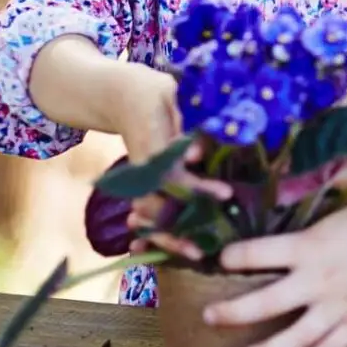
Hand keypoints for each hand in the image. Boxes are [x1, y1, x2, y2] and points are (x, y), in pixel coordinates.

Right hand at [107, 62, 228, 258]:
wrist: (120, 95)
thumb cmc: (154, 91)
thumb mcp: (173, 95)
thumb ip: (187, 122)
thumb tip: (198, 154)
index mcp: (152, 146)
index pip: (175, 175)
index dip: (198, 189)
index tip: (226, 195)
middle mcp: (143, 169)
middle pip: (158, 206)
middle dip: (180, 228)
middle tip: (205, 248)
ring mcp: (140, 178)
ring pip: (151, 214)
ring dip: (169, 236)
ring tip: (196, 254)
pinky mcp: (143, 182)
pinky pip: (148, 211)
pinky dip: (158, 231)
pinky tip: (176, 248)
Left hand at [203, 197, 346, 346]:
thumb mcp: (336, 217)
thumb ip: (307, 235)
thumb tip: (278, 242)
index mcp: (310, 244)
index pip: (257, 253)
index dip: (234, 257)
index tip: (220, 260)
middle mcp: (317, 279)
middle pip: (265, 303)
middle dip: (232, 312)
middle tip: (210, 316)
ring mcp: (337, 306)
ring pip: (293, 337)